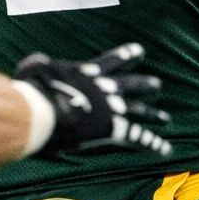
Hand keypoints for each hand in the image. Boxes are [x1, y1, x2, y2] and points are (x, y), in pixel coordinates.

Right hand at [13, 43, 171, 157]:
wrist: (43, 111)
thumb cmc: (33, 91)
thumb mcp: (33, 69)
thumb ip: (38, 64)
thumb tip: (37, 61)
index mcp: (86, 73)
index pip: (111, 61)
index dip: (125, 55)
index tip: (139, 50)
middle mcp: (104, 88)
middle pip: (130, 85)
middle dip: (144, 85)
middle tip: (157, 85)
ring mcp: (111, 108)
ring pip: (139, 111)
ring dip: (153, 114)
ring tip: (165, 118)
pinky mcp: (114, 129)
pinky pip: (138, 137)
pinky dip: (152, 143)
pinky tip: (165, 149)